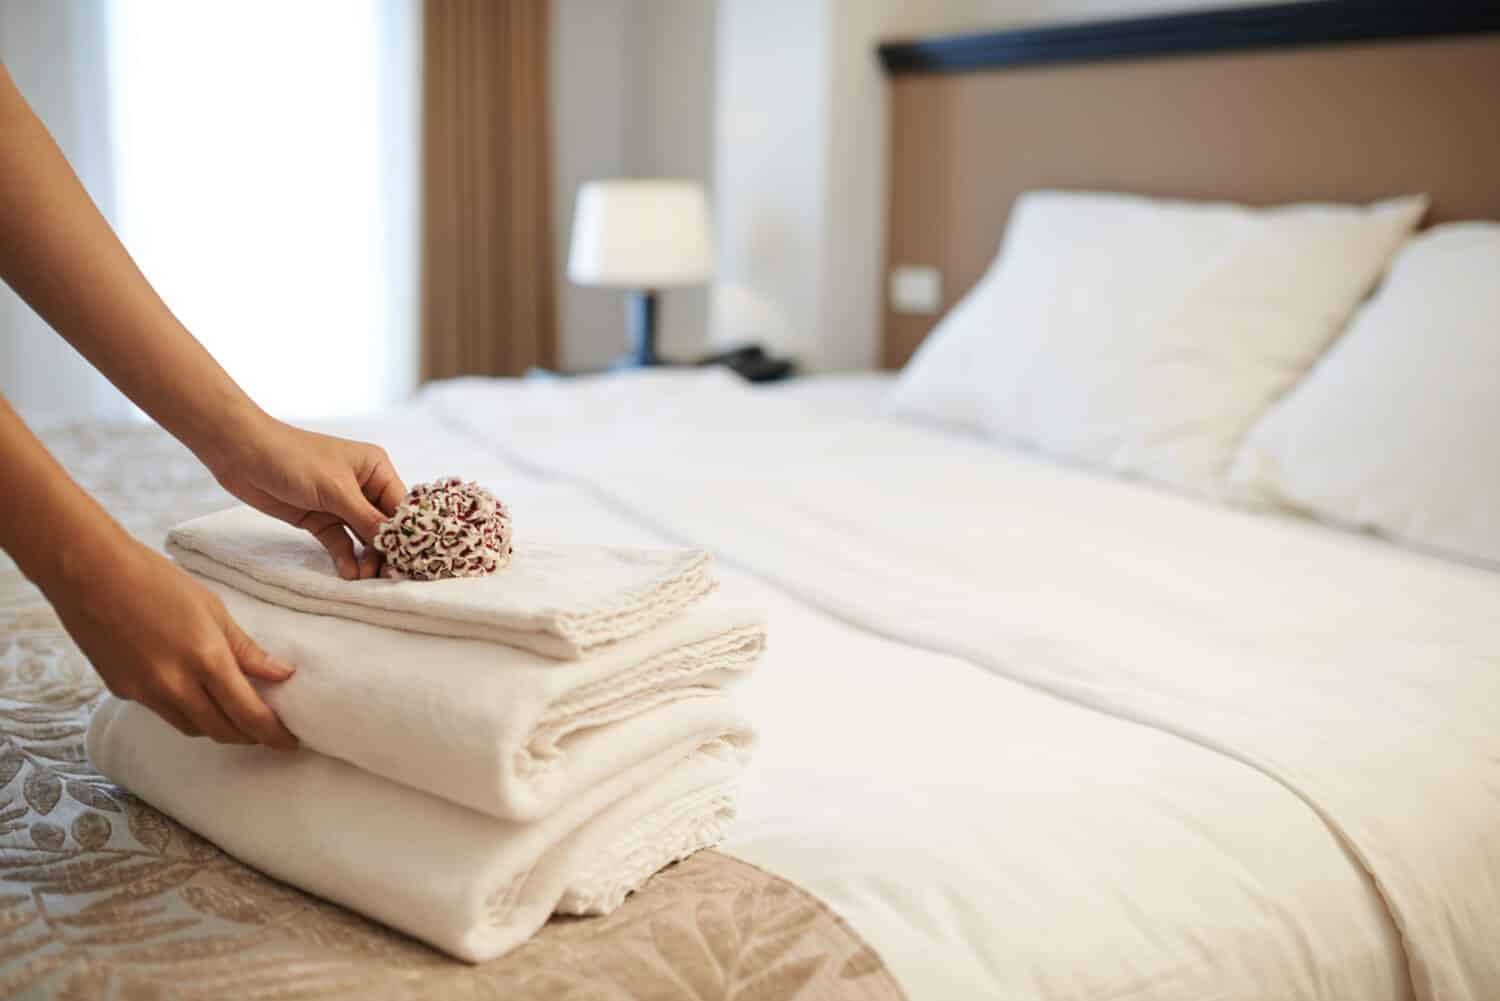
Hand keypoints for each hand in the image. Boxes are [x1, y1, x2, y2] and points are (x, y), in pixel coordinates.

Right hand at [51, 536, 298, 748]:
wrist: (88, 573)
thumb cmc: (155, 580)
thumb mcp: (213, 609)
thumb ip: (247, 649)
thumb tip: (282, 674)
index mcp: (205, 660)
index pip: (249, 714)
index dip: (273, 734)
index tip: (290, 741)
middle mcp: (175, 685)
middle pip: (222, 731)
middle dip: (250, 737)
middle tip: (269, 732)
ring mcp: (144, 693)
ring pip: (192, 728)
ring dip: (219, 729)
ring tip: (238, 718)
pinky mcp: (122, 691)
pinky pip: (164, 713)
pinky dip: (187, 712)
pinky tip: (195, 697)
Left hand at [205, 418, 406, 579]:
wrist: (241, 455)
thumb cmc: (295, 460)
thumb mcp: (336, 490)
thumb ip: (367, 519)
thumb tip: (396, 543)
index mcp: (376, 468)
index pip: (401, 506)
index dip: (408, 532)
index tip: (413, 559)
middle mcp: (363, 487)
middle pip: (384, 525)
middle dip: (386, 549)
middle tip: (388, 576)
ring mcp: (341, 504)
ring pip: (363, 537)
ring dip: (366, 557)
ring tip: (365, 577)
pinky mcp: (319, 519)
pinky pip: (340, 542)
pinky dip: (345, 557)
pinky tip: (349, 573)